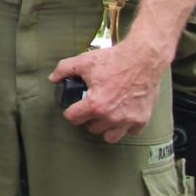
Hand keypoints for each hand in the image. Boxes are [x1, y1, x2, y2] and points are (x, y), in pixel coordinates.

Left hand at [50, 36, 166, 142]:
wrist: (143, 58)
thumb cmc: (114, 59)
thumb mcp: (84, 61)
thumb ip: (64, 69)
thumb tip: (52, 79)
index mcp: (95, 105)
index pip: (73, 119)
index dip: (70, 112)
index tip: (73, 108)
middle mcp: (111, 116)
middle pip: (92, 128)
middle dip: (89, 119)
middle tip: (91, 108)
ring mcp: (127, 120)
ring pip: (110, 136)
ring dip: (106, 128)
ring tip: (105, 116)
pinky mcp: (142, 119)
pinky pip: (131, 132)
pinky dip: (126, 127)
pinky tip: (123, 115)